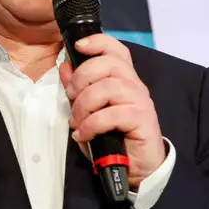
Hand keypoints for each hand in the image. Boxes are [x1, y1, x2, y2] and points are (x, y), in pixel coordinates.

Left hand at [60, 34, 164, 187]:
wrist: (136, 166)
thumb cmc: (112, 137)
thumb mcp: (88, 111)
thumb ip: (77, 89)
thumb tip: (64, 67)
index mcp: (123, 79)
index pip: (116, 50)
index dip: (98, 42)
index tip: (78, 47)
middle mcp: (134, 85)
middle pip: (109, 64)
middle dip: (82, 78)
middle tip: (71, 97)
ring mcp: (140, 101)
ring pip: (108, 88)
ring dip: (84, 104)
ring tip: (76, 121)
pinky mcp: (143, 120)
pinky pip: (112, 114)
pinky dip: (91, 124)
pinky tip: (83, 135)